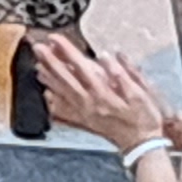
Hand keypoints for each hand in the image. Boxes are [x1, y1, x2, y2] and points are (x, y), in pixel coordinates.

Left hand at [28, 28, 166, 150]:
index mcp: (103, 93)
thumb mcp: (142, 93)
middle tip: (38, 47)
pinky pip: (63, 111)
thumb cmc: (143, 116)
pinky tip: (46, 94)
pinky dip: (52, 102)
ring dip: (48, 79)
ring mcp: (84, 113)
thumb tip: (107, 56)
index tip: (54, 38)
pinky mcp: (83, 122)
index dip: (66, 51)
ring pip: (61, 93)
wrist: (141, 143)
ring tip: (37, 66)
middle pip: (65, 79)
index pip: (80, 67)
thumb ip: (124, 74)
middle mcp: (89, 102)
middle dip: (50, 61)